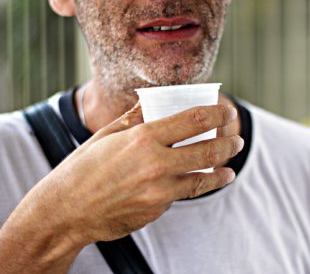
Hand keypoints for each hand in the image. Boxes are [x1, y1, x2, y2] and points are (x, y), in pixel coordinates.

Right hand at [4, 103, 242, 247]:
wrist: (67, 211)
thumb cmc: (83, 168)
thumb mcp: (107, 136)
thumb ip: (135, 118)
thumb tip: (152, 103)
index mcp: (143, 137)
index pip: (193, 120)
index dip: (217, 114)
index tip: (228, 112)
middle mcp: (156, 163)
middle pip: (207, 150)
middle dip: (229, 143)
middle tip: (237, 139)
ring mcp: (159, 190)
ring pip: (203, 178)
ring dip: (223, 169)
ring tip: (231, 165)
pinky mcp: (158, 209)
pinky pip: (183, 194)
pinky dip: (198, 185)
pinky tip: (207, 180)